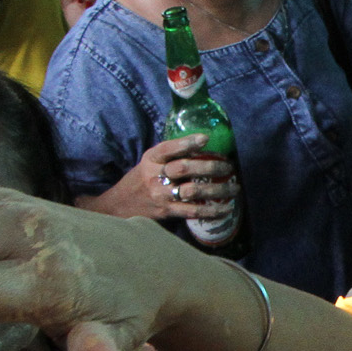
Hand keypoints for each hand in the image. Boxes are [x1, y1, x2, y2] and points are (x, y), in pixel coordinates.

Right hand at [88, 134, 236, 221]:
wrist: (118, 206)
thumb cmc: (140, 181)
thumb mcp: (149, 162)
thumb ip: (170, 155)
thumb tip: (202, 146)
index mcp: (151, 159)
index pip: (169, 148)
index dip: (187, 143)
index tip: (206, 138)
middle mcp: (154, 176)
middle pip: (184, 168)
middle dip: (210, 167)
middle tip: (228, 167)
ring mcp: (160, 195)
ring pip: (192, 191)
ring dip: (217, 189)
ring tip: (233, 187)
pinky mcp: (166, 212)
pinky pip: (192, 211)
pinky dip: (211, 210)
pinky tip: (225, 208)